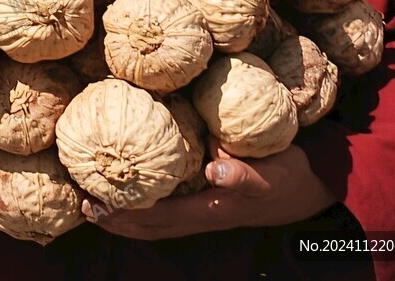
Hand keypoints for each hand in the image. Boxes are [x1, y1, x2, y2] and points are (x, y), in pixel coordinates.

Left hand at [84, 141, 334, 239]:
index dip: (127, 214)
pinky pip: (170, 207)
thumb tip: (213, 168)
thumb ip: (243, 174)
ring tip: (96, 203)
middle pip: (151, 226)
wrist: (310, 188)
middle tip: (84, 204)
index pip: (160, 217)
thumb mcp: (270, 173)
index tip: (97, 203)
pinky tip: (132, 189)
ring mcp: (205, 210)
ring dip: (127, 216)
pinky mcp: (209, 199)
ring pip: (158, 221)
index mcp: (212, 209)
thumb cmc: (287, 176)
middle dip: (117, 219)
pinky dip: (146, 205)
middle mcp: (203, 214)